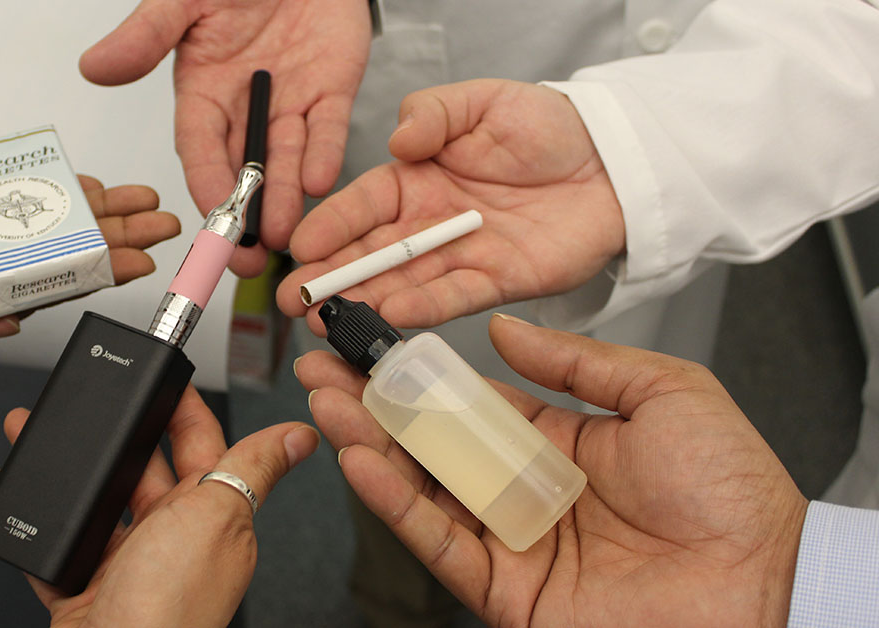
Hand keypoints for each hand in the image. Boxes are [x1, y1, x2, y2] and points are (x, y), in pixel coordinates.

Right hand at [0, 387, 320, 627]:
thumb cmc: (171, 606)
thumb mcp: (217, 517)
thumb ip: (252, 470)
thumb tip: (301, 437)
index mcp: (213, 516)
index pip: (203, 445)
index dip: (183, 406)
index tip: (164, 373)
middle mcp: (174, 541)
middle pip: (142, 469)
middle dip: (114, 433)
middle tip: (88, 401)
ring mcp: (129, 567)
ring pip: (94, 503)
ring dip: (66, 470)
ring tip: (34, 435)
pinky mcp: (85, 591)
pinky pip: (56, 547)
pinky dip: (34, 523)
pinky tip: (15, 496)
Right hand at [80, 0, 371, 275]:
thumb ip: (146, 35)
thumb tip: (94, 67)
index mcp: (203, 91)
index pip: (200, 149)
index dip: (204, 184)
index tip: (209, 217)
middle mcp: (245, 107)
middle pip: (243, 170)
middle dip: (244, 214)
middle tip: (244, 255)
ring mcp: (290, 103)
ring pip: (286, 160)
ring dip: (284, 199)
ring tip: (281, 233)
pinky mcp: (331, 92)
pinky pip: (329, 129)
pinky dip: (325, 155)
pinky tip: (318, 182)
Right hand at [278, 79, 626, 333]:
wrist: (613, 159)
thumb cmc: (546, 126)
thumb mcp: (482, 100)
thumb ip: (433, 114)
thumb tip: (398, 142)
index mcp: (415, 178)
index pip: (362, 204)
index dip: (330, 225)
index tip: (300, 245)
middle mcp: (429, 223)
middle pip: (371, 253)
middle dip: (330, 278)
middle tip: (296, 300)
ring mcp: (460, 256)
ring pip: (403, 283)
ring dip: (365, 302)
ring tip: (330, 319)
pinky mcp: (497, 282)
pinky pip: (455, 297)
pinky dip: (424, 308)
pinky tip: (391, 314)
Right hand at [295, 314, 807, 626]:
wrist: (765, 580)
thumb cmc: (731, 489)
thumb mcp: (662, 391)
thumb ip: (577, 361)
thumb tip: (508, 328)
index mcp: (556, 440)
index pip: (467, 399)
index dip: (419, 369)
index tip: (374, 337)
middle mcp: (522, 488)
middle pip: (430, 442)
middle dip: (372, 403)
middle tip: (320, 365)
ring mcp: (509, 538)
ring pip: (422, 488)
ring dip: (369, 445)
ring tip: (326, 400)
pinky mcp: (504, 589)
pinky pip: (440, 542)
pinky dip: (396, 504)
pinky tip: (362, 461)